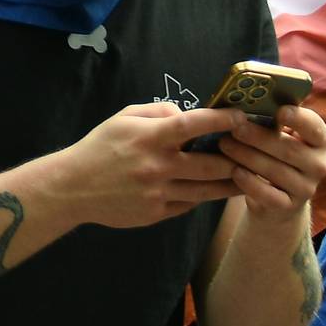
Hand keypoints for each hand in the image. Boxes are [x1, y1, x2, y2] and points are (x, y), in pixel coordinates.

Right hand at [49, 101, 251, 229]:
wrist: (72, 188)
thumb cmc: (99, 148)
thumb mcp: (123, 118)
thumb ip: (158, 112)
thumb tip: (187, 114)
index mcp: (149, 138)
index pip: (193, 125)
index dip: (221, 120)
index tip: (240, 116)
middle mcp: (156, 167)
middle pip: (211, 164)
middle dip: (237, 158)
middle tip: (253, 152)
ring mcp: (157, 193)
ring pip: (207, 190)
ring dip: (231, 183)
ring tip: (248, 175)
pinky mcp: (156, 213)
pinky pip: (189, 204)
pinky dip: (203, 196)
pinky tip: (212, 189)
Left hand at [213, 103, 325, 217]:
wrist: (275, 200)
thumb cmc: (274, 156)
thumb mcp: (278, 136)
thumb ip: (271, 120)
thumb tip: (245, 100)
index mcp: (320, 140)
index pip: (315, 127)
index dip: (299, 119)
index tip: (280, 111)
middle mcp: (320, 164)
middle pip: (290, 149)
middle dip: (259, 138)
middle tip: (234, 128)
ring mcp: (307, 188)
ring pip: (276, 171)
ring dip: (248, 157)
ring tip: (224, 145)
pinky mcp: (290, 207)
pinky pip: (269, 195)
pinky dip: (250, 183)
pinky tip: (235, 172)